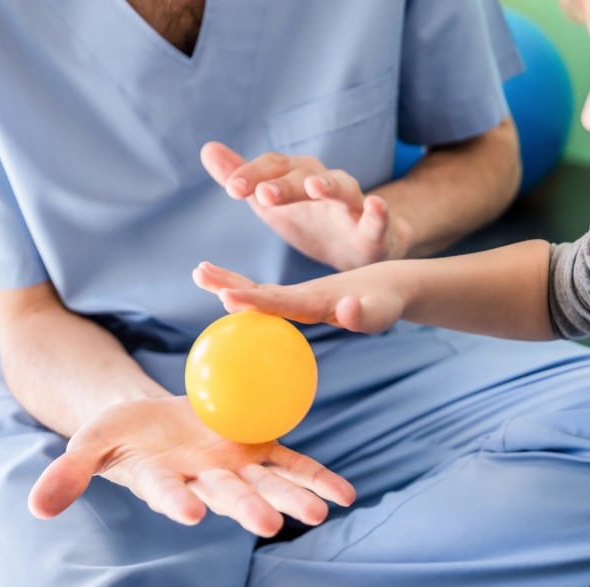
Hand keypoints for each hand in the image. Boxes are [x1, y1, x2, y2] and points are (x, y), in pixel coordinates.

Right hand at [28, 396, 355, 536]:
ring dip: (291, 499)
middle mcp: (204, 481)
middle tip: (267, 524)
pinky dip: (317, 479)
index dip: (176, 501)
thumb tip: (36, 508)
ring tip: (318, 514)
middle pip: (226, 495)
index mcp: (164, 480)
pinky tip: (344, 495)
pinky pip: (292, 464)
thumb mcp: (90, 442)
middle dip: (247, 509)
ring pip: (265, 483)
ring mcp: (235, 467)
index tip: (187, 511)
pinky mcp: (259, 449)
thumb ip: (69, 472)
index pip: (167, 493)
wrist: (156, 421)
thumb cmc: (121, 433)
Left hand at [192, 261, 405, 334]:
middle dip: (230, 288)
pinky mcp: (300, 293)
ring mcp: (298, 301)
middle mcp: (301, 305)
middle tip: (200, 274)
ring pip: (258, 292)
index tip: (226, 296)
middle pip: (260, 299)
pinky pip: (265, 289)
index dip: (254, 301)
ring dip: (229, 283)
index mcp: (317, 307)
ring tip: (200, 271)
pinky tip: (222, 281)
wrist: (389, 296)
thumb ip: (365, 312)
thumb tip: (347, 310)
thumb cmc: (387, 302)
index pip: (280, 305)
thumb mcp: (381, 308)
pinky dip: (243, 283)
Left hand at [200, 141, 410, 270]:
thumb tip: (207, 149)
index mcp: (296, 176)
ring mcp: (351, 203)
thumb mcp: (271, 200)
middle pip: (302, 175)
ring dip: (329, 185)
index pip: (272, 167)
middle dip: (284, 184)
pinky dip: (377, 211)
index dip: (252, 175)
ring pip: (341, 188)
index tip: (231, 190)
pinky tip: (376, 206)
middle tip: (264, 195)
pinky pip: (378, 217)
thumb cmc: (311, 219)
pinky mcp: (374, 227)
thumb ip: (240, 176)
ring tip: (316, 187)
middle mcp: (324, 182)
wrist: (360, 244)